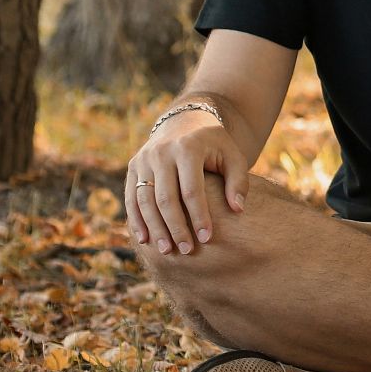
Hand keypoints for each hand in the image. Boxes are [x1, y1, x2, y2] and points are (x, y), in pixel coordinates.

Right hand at [126, 108, 249, 255]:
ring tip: (167, 250)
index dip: (199, 216)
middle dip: (176, 227)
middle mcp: (161, 153)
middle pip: (165, 198)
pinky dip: (136, 219)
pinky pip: (131, 197)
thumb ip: (238, 181)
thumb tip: (238, 209)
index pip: (191, 189)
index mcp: (188, 148)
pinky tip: (145, 239)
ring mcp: (144, 159)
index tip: (207, 238)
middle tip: (187, 250)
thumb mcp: (233, 156)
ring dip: (155, 228)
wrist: (185, 121)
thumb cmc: (215, 145)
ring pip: (145, 200)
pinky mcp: (133, 167)